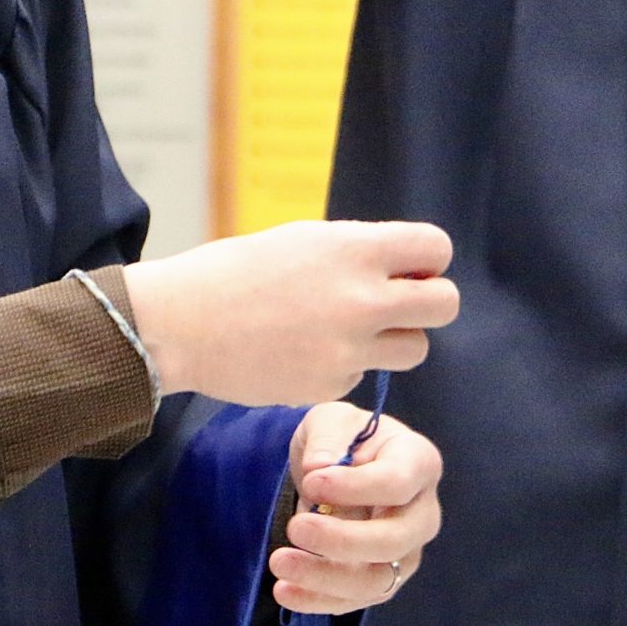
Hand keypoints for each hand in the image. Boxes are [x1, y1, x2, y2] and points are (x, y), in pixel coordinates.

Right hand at [122, 219, 457, 405]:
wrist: (181, 324)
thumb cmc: (235, 273)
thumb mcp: (301, 240)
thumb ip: (356, 252)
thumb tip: (404, 269)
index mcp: (353, 250)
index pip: (435, 248)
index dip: (427, 259)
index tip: (408, 268)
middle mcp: (360, 299)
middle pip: (445, 304)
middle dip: (429, 302)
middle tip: (398, 303)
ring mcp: (349, 349)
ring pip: (415, 348)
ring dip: (394, 339)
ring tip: (351, 330)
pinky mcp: (331, 385)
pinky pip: (364, 376)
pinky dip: (345, 366)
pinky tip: (303, 352)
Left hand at [270, 401, 443, 614]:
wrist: (335, 468)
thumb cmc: (343, 438)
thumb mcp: (331, 421)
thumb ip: (328, 439)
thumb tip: (320, 468)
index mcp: (418, 462)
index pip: (397, 483)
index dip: (356, 488)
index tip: (312, 482)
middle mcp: (422, 513)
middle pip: (394, 540)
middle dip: (343, 541)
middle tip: (296, 528)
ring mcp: (405, 551)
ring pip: (377, 580)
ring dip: (326, 578)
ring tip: (280, 563)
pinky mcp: (382, 578)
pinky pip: (356, 599)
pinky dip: (319, 600)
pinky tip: (285, 591)